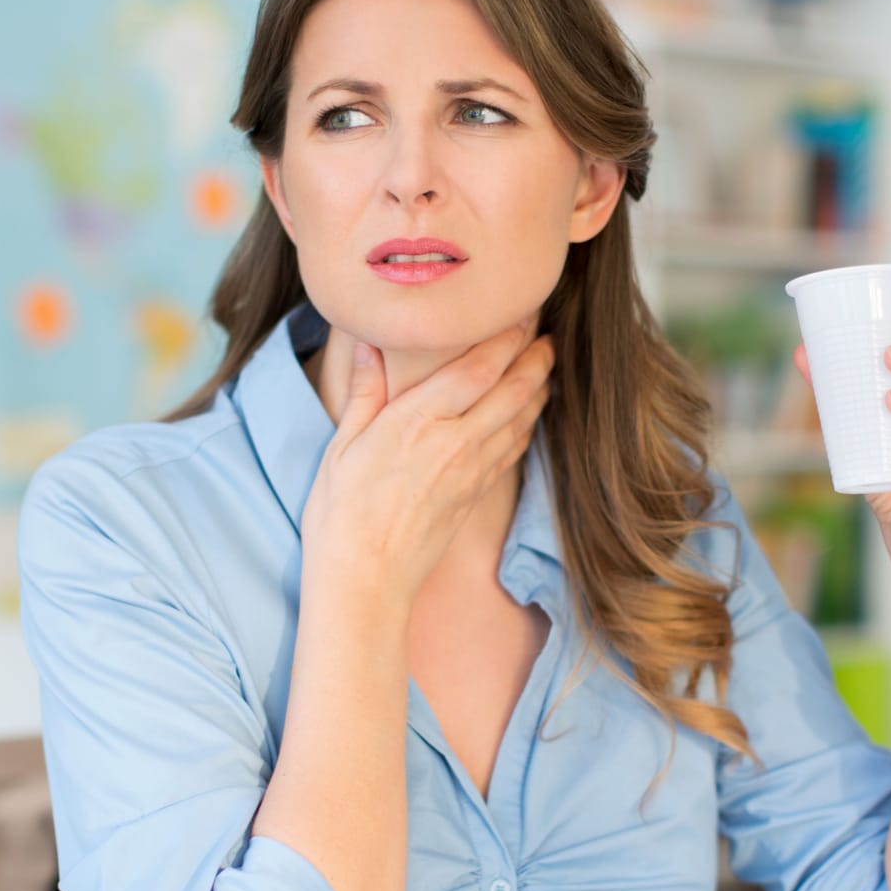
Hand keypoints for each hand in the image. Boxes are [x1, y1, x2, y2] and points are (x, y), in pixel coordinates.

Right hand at [301, 318, 554, 604]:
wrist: (365, 580)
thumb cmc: (341, 515)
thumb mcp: (341, 446)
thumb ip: (364, 392)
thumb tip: (365, 344)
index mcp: (419, 421)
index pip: (478, 367)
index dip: (507, 336)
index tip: (521, 310)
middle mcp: (455, 442)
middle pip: (513, 390)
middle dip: (536, 357)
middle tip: (548, 332)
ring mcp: (471, 471)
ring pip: (520, 420)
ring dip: (539, 389)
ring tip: (547, 363)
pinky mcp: (476, 495)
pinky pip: (511, 450)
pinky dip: (526, 425)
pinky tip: (528, 413)